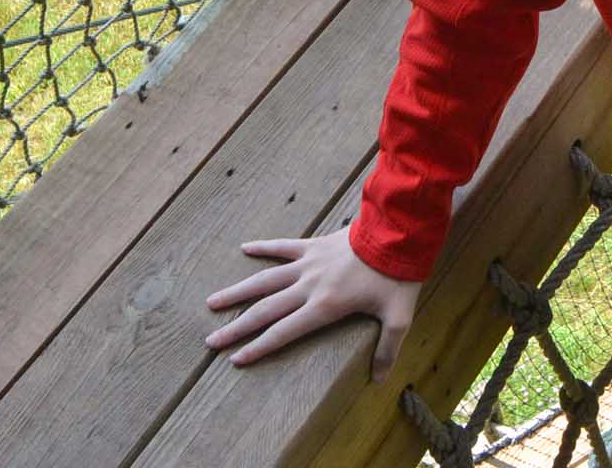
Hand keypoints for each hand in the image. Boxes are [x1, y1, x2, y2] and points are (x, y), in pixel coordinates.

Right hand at [205, 230, 421, 380]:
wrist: (397, 232)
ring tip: (212, 302)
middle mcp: (308, 287)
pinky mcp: (313, 245)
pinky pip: (283, 246)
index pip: (284, 332)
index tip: (236, 359)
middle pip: (265, 310)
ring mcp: (308, 264)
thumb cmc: (397, 276)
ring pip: (265, 279)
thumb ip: (387, 349)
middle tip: (212, 339)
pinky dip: (263, 247)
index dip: (259, 347)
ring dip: (238, 291)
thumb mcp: (399, 317)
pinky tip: (244, 248)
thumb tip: (379, 380)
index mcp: (325, 307)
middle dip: (237, 327)